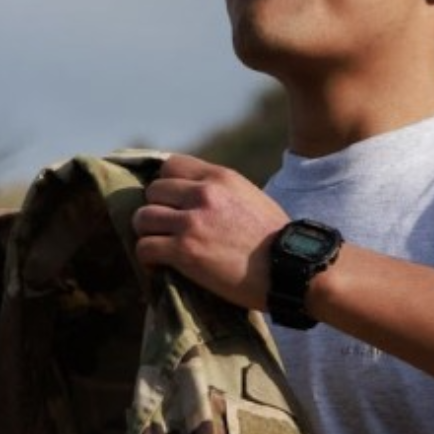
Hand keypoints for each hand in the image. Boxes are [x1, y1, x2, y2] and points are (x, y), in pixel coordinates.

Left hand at [132, 154, 289, 310]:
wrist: (291, 268)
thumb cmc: (276, 239)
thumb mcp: (250, 198)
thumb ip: (221, 192)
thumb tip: (197, 195)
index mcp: (220, 177)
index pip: (171, 165)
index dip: (166, 185)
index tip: (169, 203)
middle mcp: (202, 193)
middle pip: (153, 191)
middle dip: (157, 210)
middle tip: (166, 230)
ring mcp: (191, 222)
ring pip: (143, 218)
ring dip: (148, 234)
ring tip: (159, 247)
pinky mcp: (184, 251)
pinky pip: (145, 247)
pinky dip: (147, 258)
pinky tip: (159, 265)